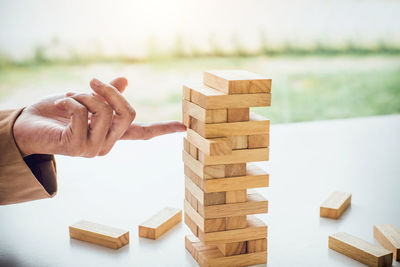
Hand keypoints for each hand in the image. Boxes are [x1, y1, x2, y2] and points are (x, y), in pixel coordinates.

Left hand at [13, 77, 185, 156]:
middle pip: (127, 113)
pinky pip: (81, 114)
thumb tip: (125, 79)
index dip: (164, 128)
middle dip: (109, 91)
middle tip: (91, 80)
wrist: (26, 126)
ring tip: (68, 96)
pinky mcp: (76, 148)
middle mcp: (107, 144)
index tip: (184, 127)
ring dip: (83, 95)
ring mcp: (93, 149)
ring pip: (103, 112)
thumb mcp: (85, 98)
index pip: (143, 132)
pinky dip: (69, 100)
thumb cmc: (57, 113)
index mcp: (113, 134)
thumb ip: (106, 93)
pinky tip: (60, 103)